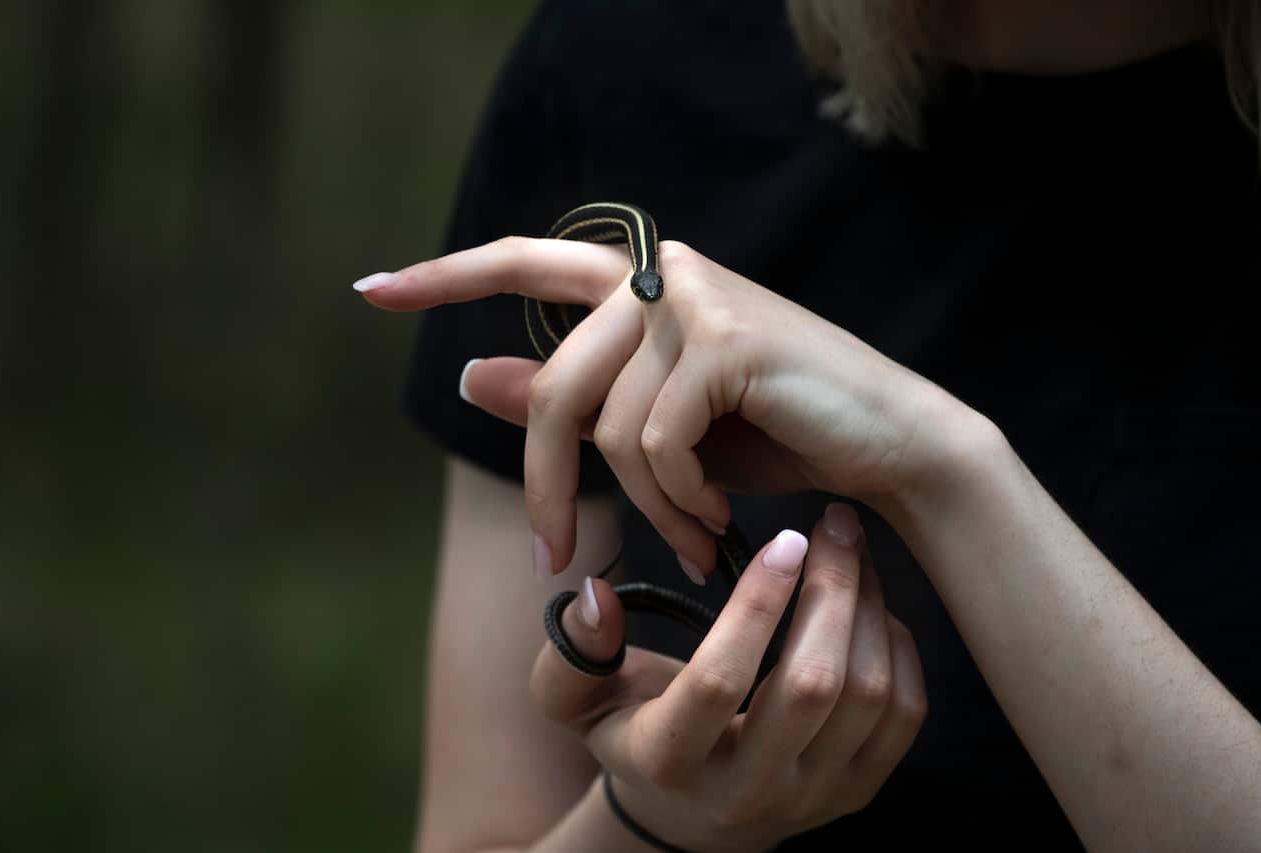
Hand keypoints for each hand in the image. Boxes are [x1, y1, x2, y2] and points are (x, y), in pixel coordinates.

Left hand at [359, 237, 980, 575]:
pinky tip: (716, 520)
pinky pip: (655, 442)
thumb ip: (568, 400)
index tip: (371, 291)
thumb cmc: (773, 435)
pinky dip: (678, 500)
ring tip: (687, 542)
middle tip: (559, 559)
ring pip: (606, 427)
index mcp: (640, 282)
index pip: (524, 262)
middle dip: (548, 489)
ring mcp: (693, 298)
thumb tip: (470, 375)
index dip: (445, 276)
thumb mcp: (655, 428)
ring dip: (641, 508)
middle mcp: (661, 272)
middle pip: (554, 388)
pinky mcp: (724, 338)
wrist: (890, 447)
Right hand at [529, 504, 927, 851]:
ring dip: (869, 608)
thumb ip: (573, 649)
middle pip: (812, 687)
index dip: (756, 605)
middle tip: (834, 523)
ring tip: (852, 551)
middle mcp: (745, 791)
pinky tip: (870, 604)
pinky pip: (903, 716)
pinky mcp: (857, 792)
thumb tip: (597, 593)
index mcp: (669, 761)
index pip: (719, 681)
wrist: (688, 813)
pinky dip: (897, 647)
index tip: (784, 538)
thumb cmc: (629, 729)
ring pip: (869, 697)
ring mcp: (809, 797)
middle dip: (832, 591)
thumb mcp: (575, 698)